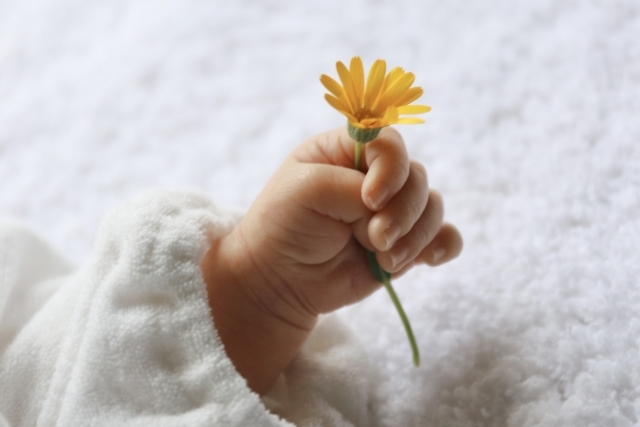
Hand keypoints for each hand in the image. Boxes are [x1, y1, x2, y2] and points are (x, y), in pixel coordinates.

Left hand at [201, 127, 461, 393]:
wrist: (279, 281)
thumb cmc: (283, 225)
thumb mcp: (306, 190)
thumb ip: (352, 187)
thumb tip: (389, 206)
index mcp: (348, 151)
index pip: (390, 143)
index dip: (391, 169)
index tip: (370, 200)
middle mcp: (374, 177)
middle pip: (417, 178)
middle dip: (401, 213)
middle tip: (372, 239)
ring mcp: (392, 211)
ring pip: (432, 208)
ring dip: (414, 236)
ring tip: (383, 258)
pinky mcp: (403, 243)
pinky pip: (443, 237)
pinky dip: (442, 245)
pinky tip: (428, 259)